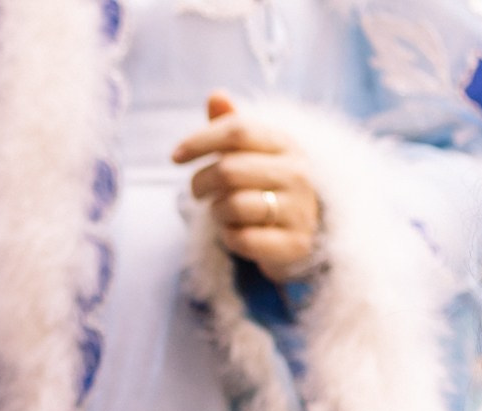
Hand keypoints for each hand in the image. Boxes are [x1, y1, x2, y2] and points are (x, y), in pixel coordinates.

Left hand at [173, 91, 322, 282]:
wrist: (306, 232)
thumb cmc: (268, 186)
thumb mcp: (253, 154)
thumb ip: (233, 126)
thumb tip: (215, 95)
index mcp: (287, 144)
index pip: (238, 131)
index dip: (200, 140)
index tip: (175, 156)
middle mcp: (298, 173)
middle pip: (228, 170)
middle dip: (200, 183)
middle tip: (197, 191)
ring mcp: (299, 209)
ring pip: (232, 206)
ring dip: (216, 211)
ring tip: (224, 211)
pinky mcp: (293, 244)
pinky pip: (240, 239)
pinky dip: (228, 237)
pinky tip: (237, 232)